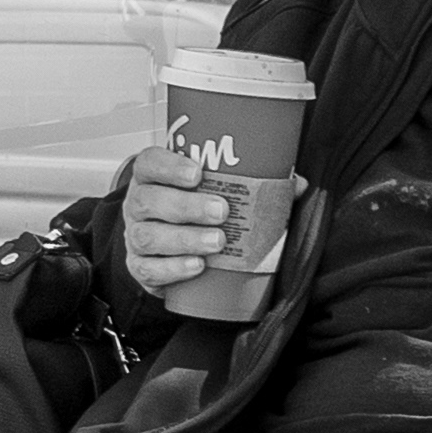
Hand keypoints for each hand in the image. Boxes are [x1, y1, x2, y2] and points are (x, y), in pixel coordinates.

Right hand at [122, 148, 306, 294]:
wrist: (168, 249)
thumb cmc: (194, 212)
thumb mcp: (217, 191)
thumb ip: (254, 185)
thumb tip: (297, 184)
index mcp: (153, 177)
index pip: (149, 163)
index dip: (169, 166)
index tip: (198, 172)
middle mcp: (138, 205)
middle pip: (149, 200)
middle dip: (186, 206)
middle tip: (221, 211)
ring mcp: (135, 237)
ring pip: (148, 236)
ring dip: (184, 239)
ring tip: (217, 242)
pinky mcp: (140, 268)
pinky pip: (148, 269)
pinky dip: (173, 269)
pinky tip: (197, 267)